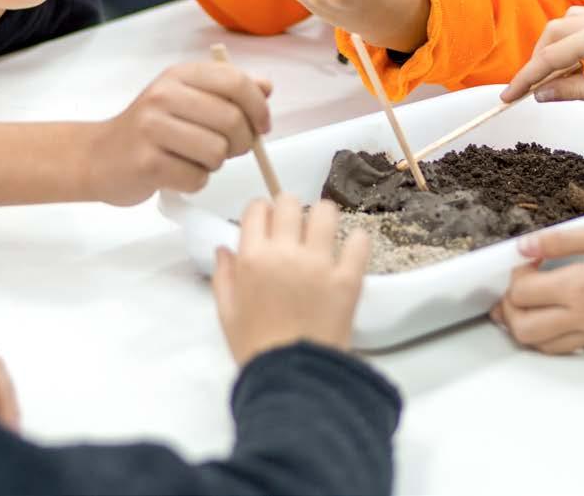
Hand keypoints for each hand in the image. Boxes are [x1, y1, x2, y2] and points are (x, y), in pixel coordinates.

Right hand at [86, 61, 271, 205]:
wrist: (98, 156)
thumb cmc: (151, 129)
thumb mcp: (187, 98)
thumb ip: (228, 90)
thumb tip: (267, 87)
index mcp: (180, 75)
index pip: (235, 82)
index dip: (258, 107)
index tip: (262, 126)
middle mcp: (164, 96)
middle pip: (231, 120)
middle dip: (241, 142)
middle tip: (230, 150)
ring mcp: (152, 128)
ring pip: (217, 152)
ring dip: (216, 164)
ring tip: (196, 159)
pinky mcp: (146, 163)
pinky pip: (196, 178)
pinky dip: (195, 181)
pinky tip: (177, 173)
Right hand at [213, 194, 369, 366]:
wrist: (293, 381)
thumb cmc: (256, 349)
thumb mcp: (227, 314)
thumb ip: (223, 277)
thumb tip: (224, 247)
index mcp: (253, 258)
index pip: (257, 208)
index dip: (262, 213)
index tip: (267, 226)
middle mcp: (286, 252)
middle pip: (290, 201)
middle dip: (290, 210)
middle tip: (295, 230)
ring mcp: (319, 263)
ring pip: (326, 212)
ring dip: (323, 220)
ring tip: (323, 237)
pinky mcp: (348, 278)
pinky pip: (359, 242)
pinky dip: (357, 242)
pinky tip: (351, 252)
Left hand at [491, 219, 583, 353]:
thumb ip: (562, 240)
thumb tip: (525, 246)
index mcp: (579, 288)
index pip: (522, 293)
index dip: (514, 275)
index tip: (527, 260)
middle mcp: (583, 316)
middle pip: (524, 329)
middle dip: (509, 309)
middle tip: (515, 288)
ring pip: (544, 346)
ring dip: (525, 327)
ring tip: (525, 305)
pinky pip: (569, 349)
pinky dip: (550, 338)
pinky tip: (553, 318)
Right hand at [501, 7, 583, 116]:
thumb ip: (574, 90)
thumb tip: (542, 93)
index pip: (552, 56)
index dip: (527, 77)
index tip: (509, 95)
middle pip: (554, 32)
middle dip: (538, 60)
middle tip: (530, 89)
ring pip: (567, 25)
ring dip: (555, 49)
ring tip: (557, 79)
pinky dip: (573, 44)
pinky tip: (579, 67)